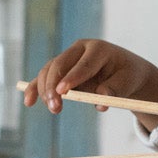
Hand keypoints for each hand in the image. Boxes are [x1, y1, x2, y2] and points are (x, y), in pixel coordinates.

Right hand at [22, 39, 157, 123]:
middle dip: (54, 86)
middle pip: (60, 64)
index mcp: (98, 48)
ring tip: (53, 109)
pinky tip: (29, 102)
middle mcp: (80, 49)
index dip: (72, 77)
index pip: (83, 64)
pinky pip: (45, 76)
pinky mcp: (61, 68)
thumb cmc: (128, 75)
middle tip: (55, 107)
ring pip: (49, 70)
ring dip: (45, 90)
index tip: (63, 91)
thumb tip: (101, 103)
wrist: (125, 70)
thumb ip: (115, 91)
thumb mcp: (128, 82)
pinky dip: (36, 88)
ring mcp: (68, 57)